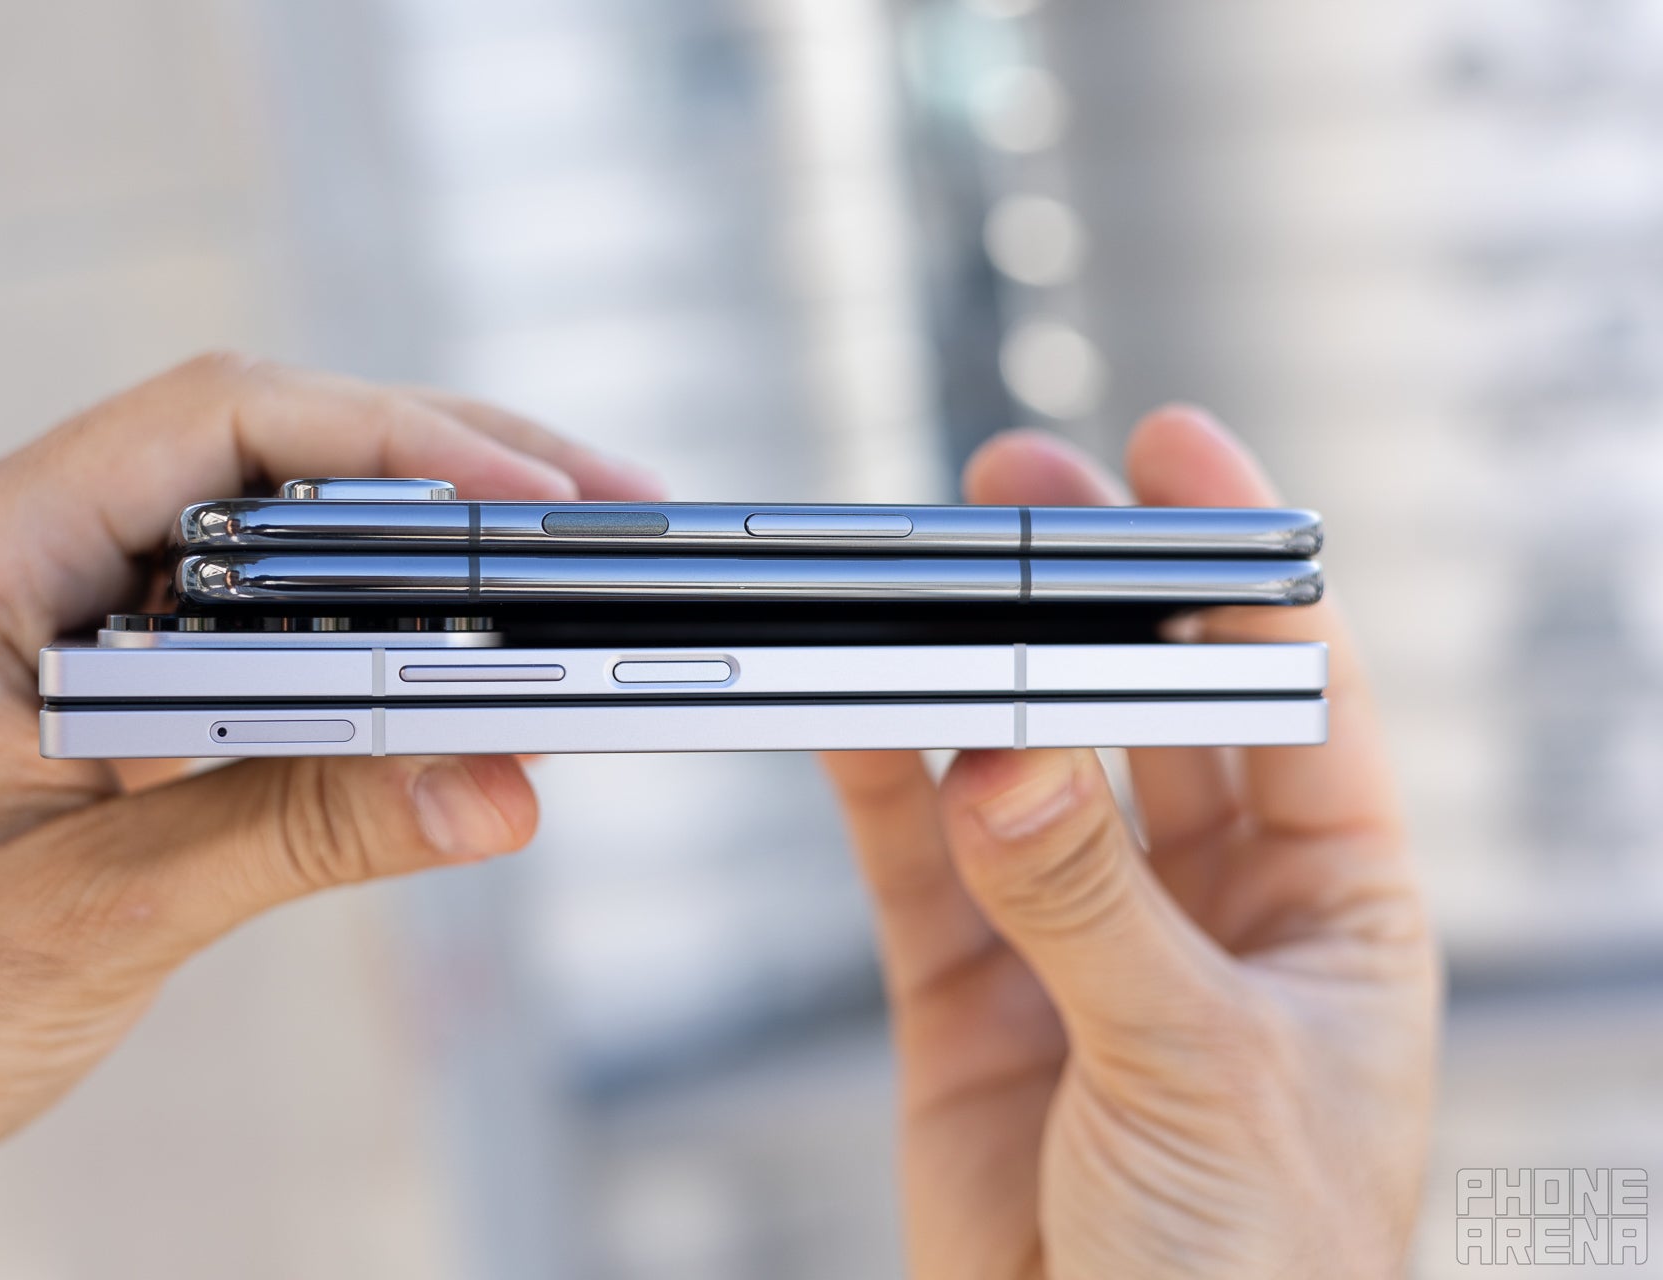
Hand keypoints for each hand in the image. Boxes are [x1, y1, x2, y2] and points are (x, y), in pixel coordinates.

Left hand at [0, 353, 661, 1240]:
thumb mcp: (92, 916)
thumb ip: (302, 835)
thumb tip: (502, 789)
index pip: (225, 428)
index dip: (398, 444)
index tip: (532, 499)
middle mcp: (23, 550)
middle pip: (271, 451)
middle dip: (447, 470)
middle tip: (601, 514)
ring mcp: (62, 609)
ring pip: (276, 529)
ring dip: (420, 547)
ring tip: (561, 572)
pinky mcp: (101, 678)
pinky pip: (259, 619)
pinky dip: (371, 631)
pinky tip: (457, 661)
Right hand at [823, 408, 1436, 1278]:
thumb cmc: (1259, 1272)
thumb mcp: (1204, 1068)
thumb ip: (1090, 906)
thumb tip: (1002, 758)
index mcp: (1336, 903)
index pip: (1299, 693)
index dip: (1240, 567)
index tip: (1175, 458)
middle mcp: (1209, 904)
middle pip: (1146, 705)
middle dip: (1088, 596)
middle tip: (1020, 490)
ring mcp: (1079, 942)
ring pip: (1020, 770)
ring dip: (971, 677)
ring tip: (917, 577)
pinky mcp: (969, 996)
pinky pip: (915, 865)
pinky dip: (877, 787)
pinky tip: (849, 708)